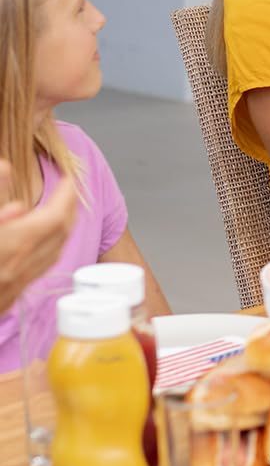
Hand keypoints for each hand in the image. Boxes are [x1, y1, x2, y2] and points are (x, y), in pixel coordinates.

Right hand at [0, 169, 78, 315]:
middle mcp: (21, 265)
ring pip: (56, 250)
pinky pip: (43, 266)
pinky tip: (43, 239)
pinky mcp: (9, 297)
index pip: (56, 214)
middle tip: (66, 189)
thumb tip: (5, 168)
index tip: (67, 177)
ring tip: (59, 208)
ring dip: (64, 226)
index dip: (66, 193)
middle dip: (68, 206)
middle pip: (62, 231)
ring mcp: (16, 283)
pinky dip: (51, 246)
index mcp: (13, 243)